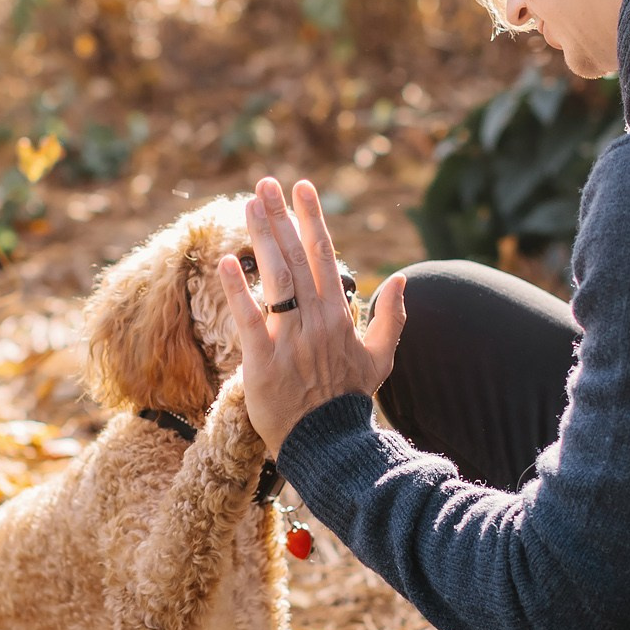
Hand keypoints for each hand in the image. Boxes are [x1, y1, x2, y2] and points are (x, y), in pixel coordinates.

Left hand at [216, 177, 405, 451]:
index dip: (312, 220)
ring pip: (276, 280)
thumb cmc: (350, 401)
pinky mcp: (264, 362)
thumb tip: (402, 279)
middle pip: (297, 258)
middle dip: (281, 217)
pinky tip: (227, 262)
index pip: (326, 257)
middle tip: (265, 184)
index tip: (302, 189)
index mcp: (339, 316)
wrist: (330, 445)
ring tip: (249, 206)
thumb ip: (392, 317)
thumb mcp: (381, 359)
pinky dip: (238, 291)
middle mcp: (316, 321)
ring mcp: (290, 340)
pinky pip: (250, 320)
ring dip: (262, 239)